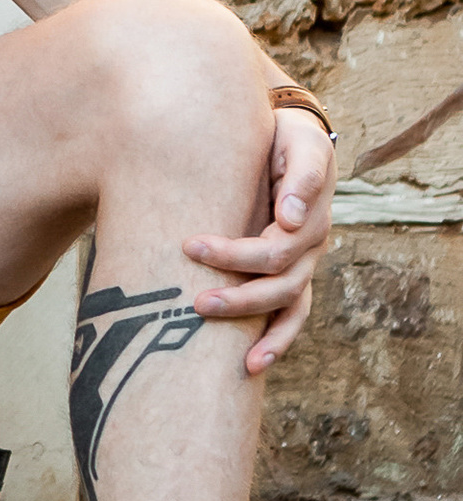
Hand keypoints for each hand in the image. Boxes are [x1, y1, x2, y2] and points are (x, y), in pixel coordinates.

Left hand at [186, 107, 336, 372]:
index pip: (275, 249)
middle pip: (279, 284)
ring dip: (262, 333)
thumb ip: (300, 175)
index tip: (189, 246)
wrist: (286, 133)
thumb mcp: (298, 143)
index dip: (234, 254)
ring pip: (289, 307)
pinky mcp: (289, 272)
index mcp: (309, 217)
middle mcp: (309, 245)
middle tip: (195, 303)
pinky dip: (277, 342)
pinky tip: (252, 367)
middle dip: (239, 298)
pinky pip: (290, 315)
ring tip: (242, 362)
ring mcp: (302, 262)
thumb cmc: (284, 136)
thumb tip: (290, 217)